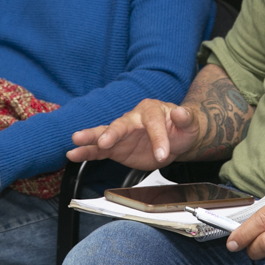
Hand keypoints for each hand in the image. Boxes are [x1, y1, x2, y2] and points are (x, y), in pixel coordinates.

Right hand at [67, 99, 201, 169]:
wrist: (177, 138)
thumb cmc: (181, 127)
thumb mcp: (190, 123)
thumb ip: (186, 118)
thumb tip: (181, 113)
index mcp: (151, 110)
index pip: (153, 124)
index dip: (158, 139)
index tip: (162, 154)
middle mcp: (133, 119)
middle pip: (121, 124)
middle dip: (113, 133)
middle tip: (105, 142)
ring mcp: (123, 134)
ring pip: (105, 135)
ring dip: (91, 138)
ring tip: (76, 139)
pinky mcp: (117, 148)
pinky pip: (100, 151)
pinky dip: (87, 152)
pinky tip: (74, 154)